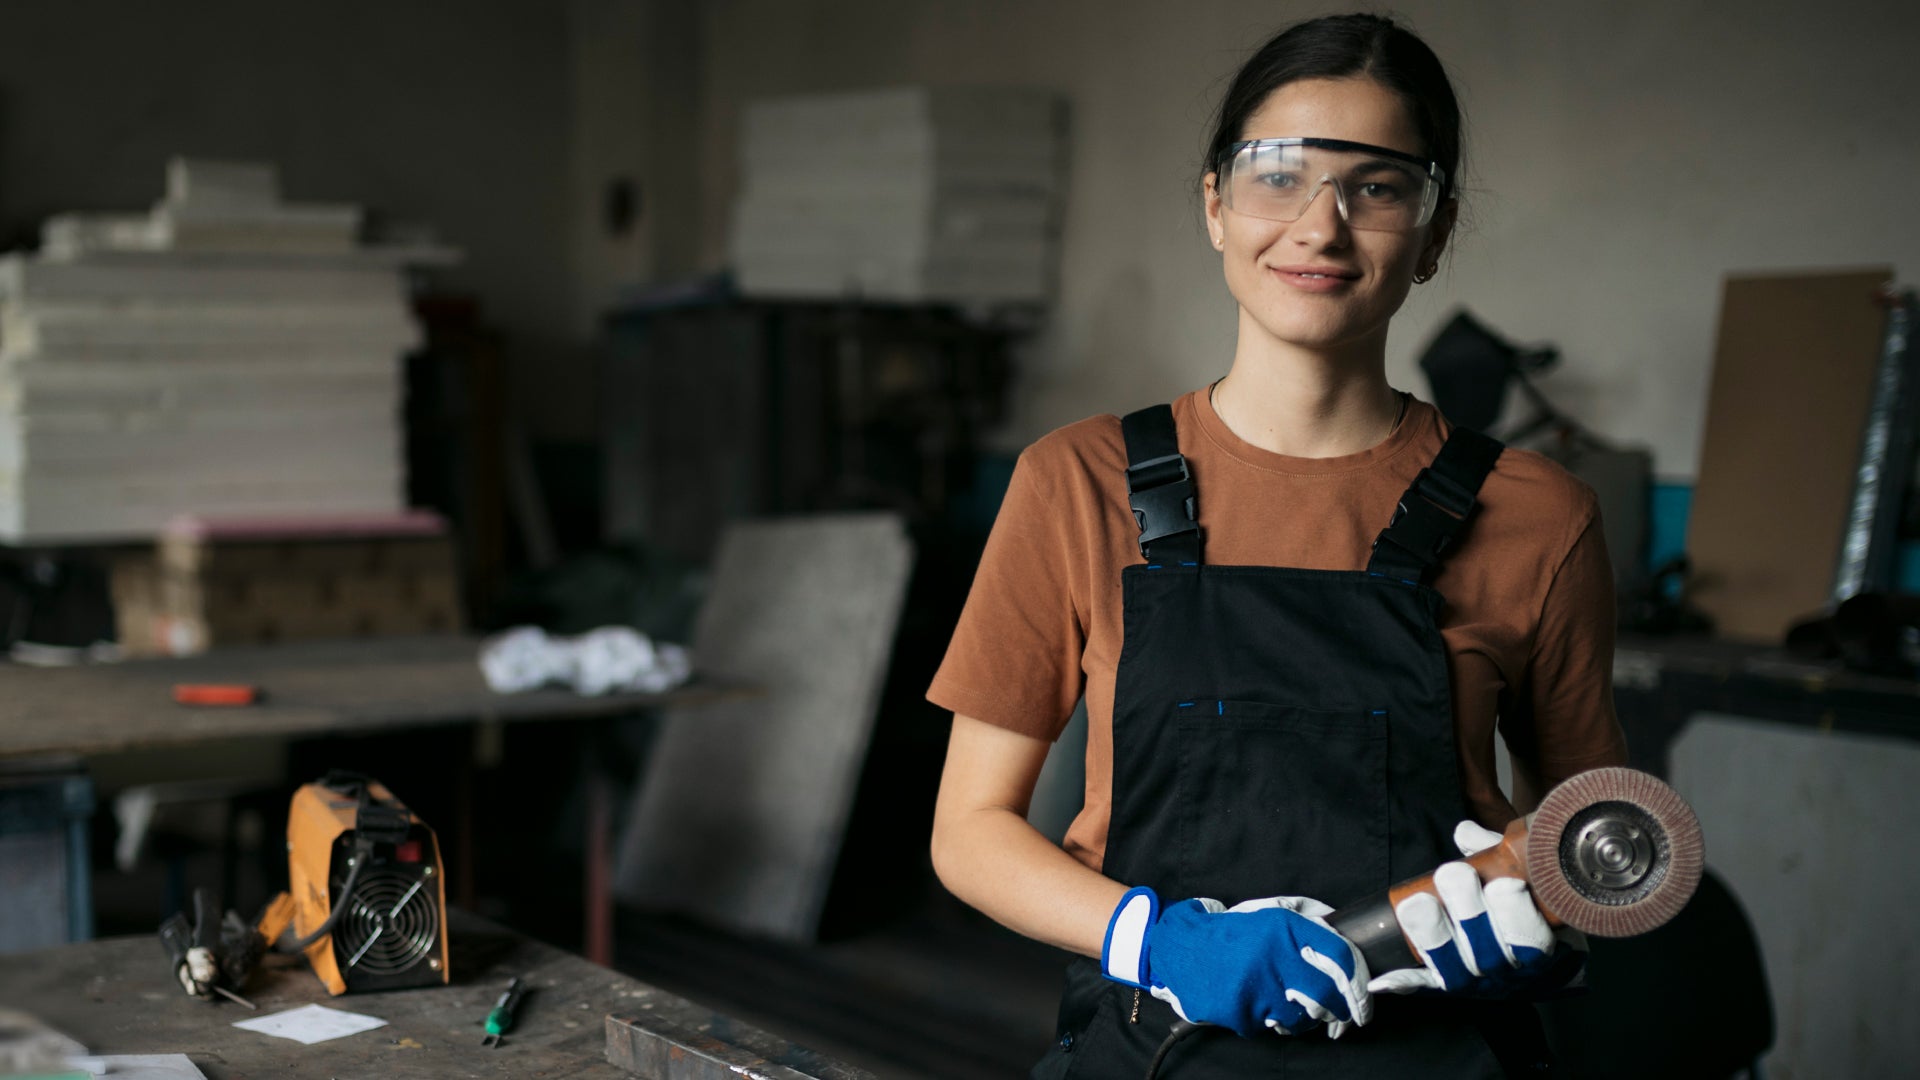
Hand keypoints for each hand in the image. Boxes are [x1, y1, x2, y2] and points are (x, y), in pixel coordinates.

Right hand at [1101, 887, 1371, 1037]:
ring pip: (1299, 1018)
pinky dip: (1266, 1020)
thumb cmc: (1230, 933)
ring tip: (1281, 1000)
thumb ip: (1309, 929)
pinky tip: (1254, 1003)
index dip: (1358, 985)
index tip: (1363, 1003)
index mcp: (1284, 928)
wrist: (1178, 947)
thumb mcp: (1270, 916)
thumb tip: (1347, 955)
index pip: (1339, 959)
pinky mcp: (1238, 1011)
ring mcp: (1254, 987)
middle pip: (1325, 996)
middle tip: (1337, 1015)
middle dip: (1337, 1010)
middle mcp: (1272, 956)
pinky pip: (1268, 1027)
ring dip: (1299, 1016)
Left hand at [1367, 821, 1558, 996]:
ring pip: (1457, 973)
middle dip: (1470, 914)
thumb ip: (1495, 852)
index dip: (1517, 914)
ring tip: (1416, 904)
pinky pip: (1425, 986)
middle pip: (1490, 956)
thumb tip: (1465, 834)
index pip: (1533, 941)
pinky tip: (1380, 980)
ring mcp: (1476, 982)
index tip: (1503, 883)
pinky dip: (1403, 982)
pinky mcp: (1446, 983)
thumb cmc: (1520, 899)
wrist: (1519, 946)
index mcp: (1536, 944)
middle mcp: (1508, 971)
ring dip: (1435, 938)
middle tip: (1452, 874)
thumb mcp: (1516, 871)